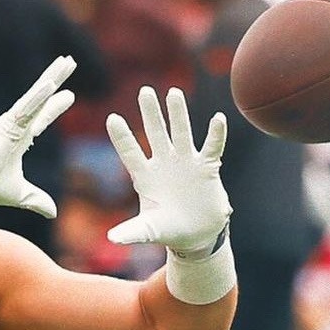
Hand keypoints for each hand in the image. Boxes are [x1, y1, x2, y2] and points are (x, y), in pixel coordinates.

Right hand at [0, 56, 76, 217]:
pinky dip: (39, 95)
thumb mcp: (21, 194)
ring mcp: (11, 122)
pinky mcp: (6, 123)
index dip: (55, 106)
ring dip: (52, 78)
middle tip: (70, 62)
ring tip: (66, 61)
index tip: (70, 95)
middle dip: (56, 79)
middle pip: (41, 98)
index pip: (42, 118)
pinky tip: (52, 84)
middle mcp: (16, 125)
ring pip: (36, 95)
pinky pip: (26, 106)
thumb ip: (37, 200)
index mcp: (20, 138)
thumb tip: (53, 212)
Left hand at [107, 87, 230, 254]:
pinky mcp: (207, 167)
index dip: (122, 137)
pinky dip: (215, 134)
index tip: (111, 118)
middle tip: (144, 91)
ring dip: (178, 114)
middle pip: (156, 133)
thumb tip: (111, 239)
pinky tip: (218, 119)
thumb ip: (132, 231)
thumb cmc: (168, 231)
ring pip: (182, 132)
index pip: (130, 152)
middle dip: (151, 113)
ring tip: (174, 93)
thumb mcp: (148, 231)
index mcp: (145, 176)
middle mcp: (164, 163)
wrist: (197, 236)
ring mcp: (186, 162)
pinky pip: (212, 147)